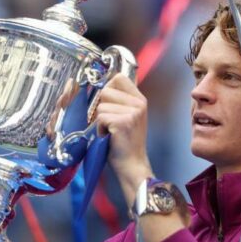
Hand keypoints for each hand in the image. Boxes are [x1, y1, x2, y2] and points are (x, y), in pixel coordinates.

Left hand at [97, 74, 153, 205]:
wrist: (132, 164)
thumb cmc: (126, 142)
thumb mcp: (129, 116)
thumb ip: (121, 100)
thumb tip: (103, 85)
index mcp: (140, 99)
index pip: (119, 78)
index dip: (108, 88)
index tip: (108, 102)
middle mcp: (139, 103)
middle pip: (105, 91)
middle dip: (102, 107)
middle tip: (111, 122)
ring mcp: (132, 112)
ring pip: (100, 106)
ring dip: (100, 120)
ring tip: (111, 131)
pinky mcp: (123, 122)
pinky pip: (100, 118)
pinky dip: (100, 129)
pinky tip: (109, 136)